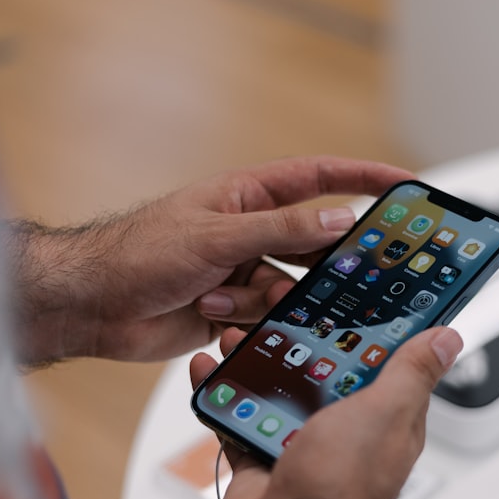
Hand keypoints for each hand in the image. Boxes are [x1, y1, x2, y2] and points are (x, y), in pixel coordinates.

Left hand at [8, 156, 410, 363]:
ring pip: (290, 288)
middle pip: (312, 243)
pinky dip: (246, 320)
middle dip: (320, 263)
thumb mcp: (216, 236)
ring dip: (264, 299)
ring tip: (227, 299)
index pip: (320, 178)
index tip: (404, 186)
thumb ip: (281, 229)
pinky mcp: (232, 309)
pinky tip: (214, 316)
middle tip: (343, 277)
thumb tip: (338, 218)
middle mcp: (250, 232)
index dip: (364, 179)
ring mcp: (242, 271)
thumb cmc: (137, 253)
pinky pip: (266, 316)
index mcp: (248, 196)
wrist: (94, 306)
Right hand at [181, 326, 461, 498]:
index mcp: (386, 418)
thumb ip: (412, 374)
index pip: (385, 362)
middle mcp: (346, 431)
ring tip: (238, 333)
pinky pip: (240, 417)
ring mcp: (302, 444)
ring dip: (257, 359)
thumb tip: (447, 340)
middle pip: (324, 369)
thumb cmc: (341, 490)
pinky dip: (224, 393)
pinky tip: (212, 370)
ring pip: (279, 389)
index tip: (350, 293)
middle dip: (301, 337)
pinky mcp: (263, 459)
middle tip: (280, 305)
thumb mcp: (387, 413)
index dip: (371, 328)